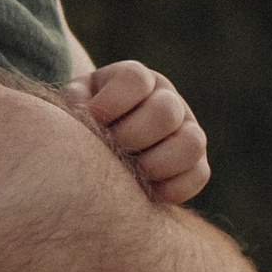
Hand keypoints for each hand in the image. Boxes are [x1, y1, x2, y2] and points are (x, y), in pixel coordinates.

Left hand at [82, 59, 209, 204]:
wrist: (95, 149)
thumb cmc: (81, 122)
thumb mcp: (73, 105)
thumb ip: (75, 103)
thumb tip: (85, 111)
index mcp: (134, 80)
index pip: (135, 79)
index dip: (110, 103)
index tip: (91, 121)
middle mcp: (166, 99)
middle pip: (166, 111)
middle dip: (132, 137)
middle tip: (109, 154)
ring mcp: (185, 130)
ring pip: (192, 142)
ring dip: (156, 164)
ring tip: (130, 176)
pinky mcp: (194, 163)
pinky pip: (198, 175)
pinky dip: (172, 188)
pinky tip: (145, 191)